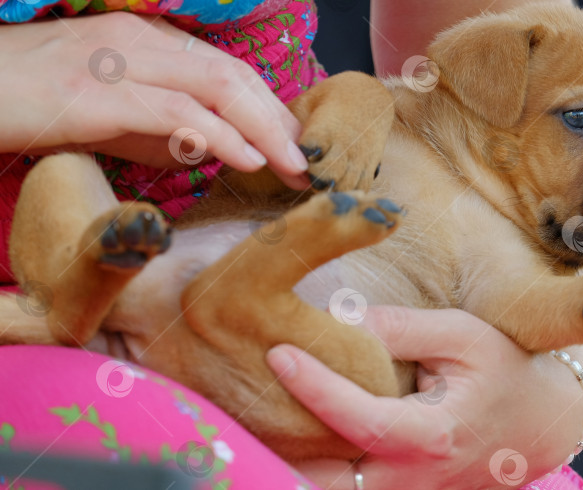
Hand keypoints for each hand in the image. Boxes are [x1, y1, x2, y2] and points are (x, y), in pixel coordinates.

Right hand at [0, 12, 308, 188]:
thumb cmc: (41, 103)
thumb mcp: (118, 113)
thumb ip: (169, 126)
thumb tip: (221, 149)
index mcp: (151, 39)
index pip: (230, 70)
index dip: (271, 108)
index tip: (297, 145)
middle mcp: (143, 40)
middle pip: (234, 75)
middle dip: (279, 121)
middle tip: (308, 162)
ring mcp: (122, 61)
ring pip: (216, 87)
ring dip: (264, 130)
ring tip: (293, 166)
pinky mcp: (99, 92)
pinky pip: (176, 111)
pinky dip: (219, 135)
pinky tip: (247, 159)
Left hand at [267, 307, 582, 488]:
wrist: (541, 423)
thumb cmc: (505, 370)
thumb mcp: (462, 335)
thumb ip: (402, 328)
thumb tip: (343, 318)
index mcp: (432, 435)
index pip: (357, 419)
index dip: (314, 388)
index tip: (277, 354)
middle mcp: (414, 477)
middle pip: (329, 483)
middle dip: (282, 456)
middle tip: (241, 411)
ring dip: (293, 467)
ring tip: (256, 427)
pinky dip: (315, 473)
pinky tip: (292, 440)